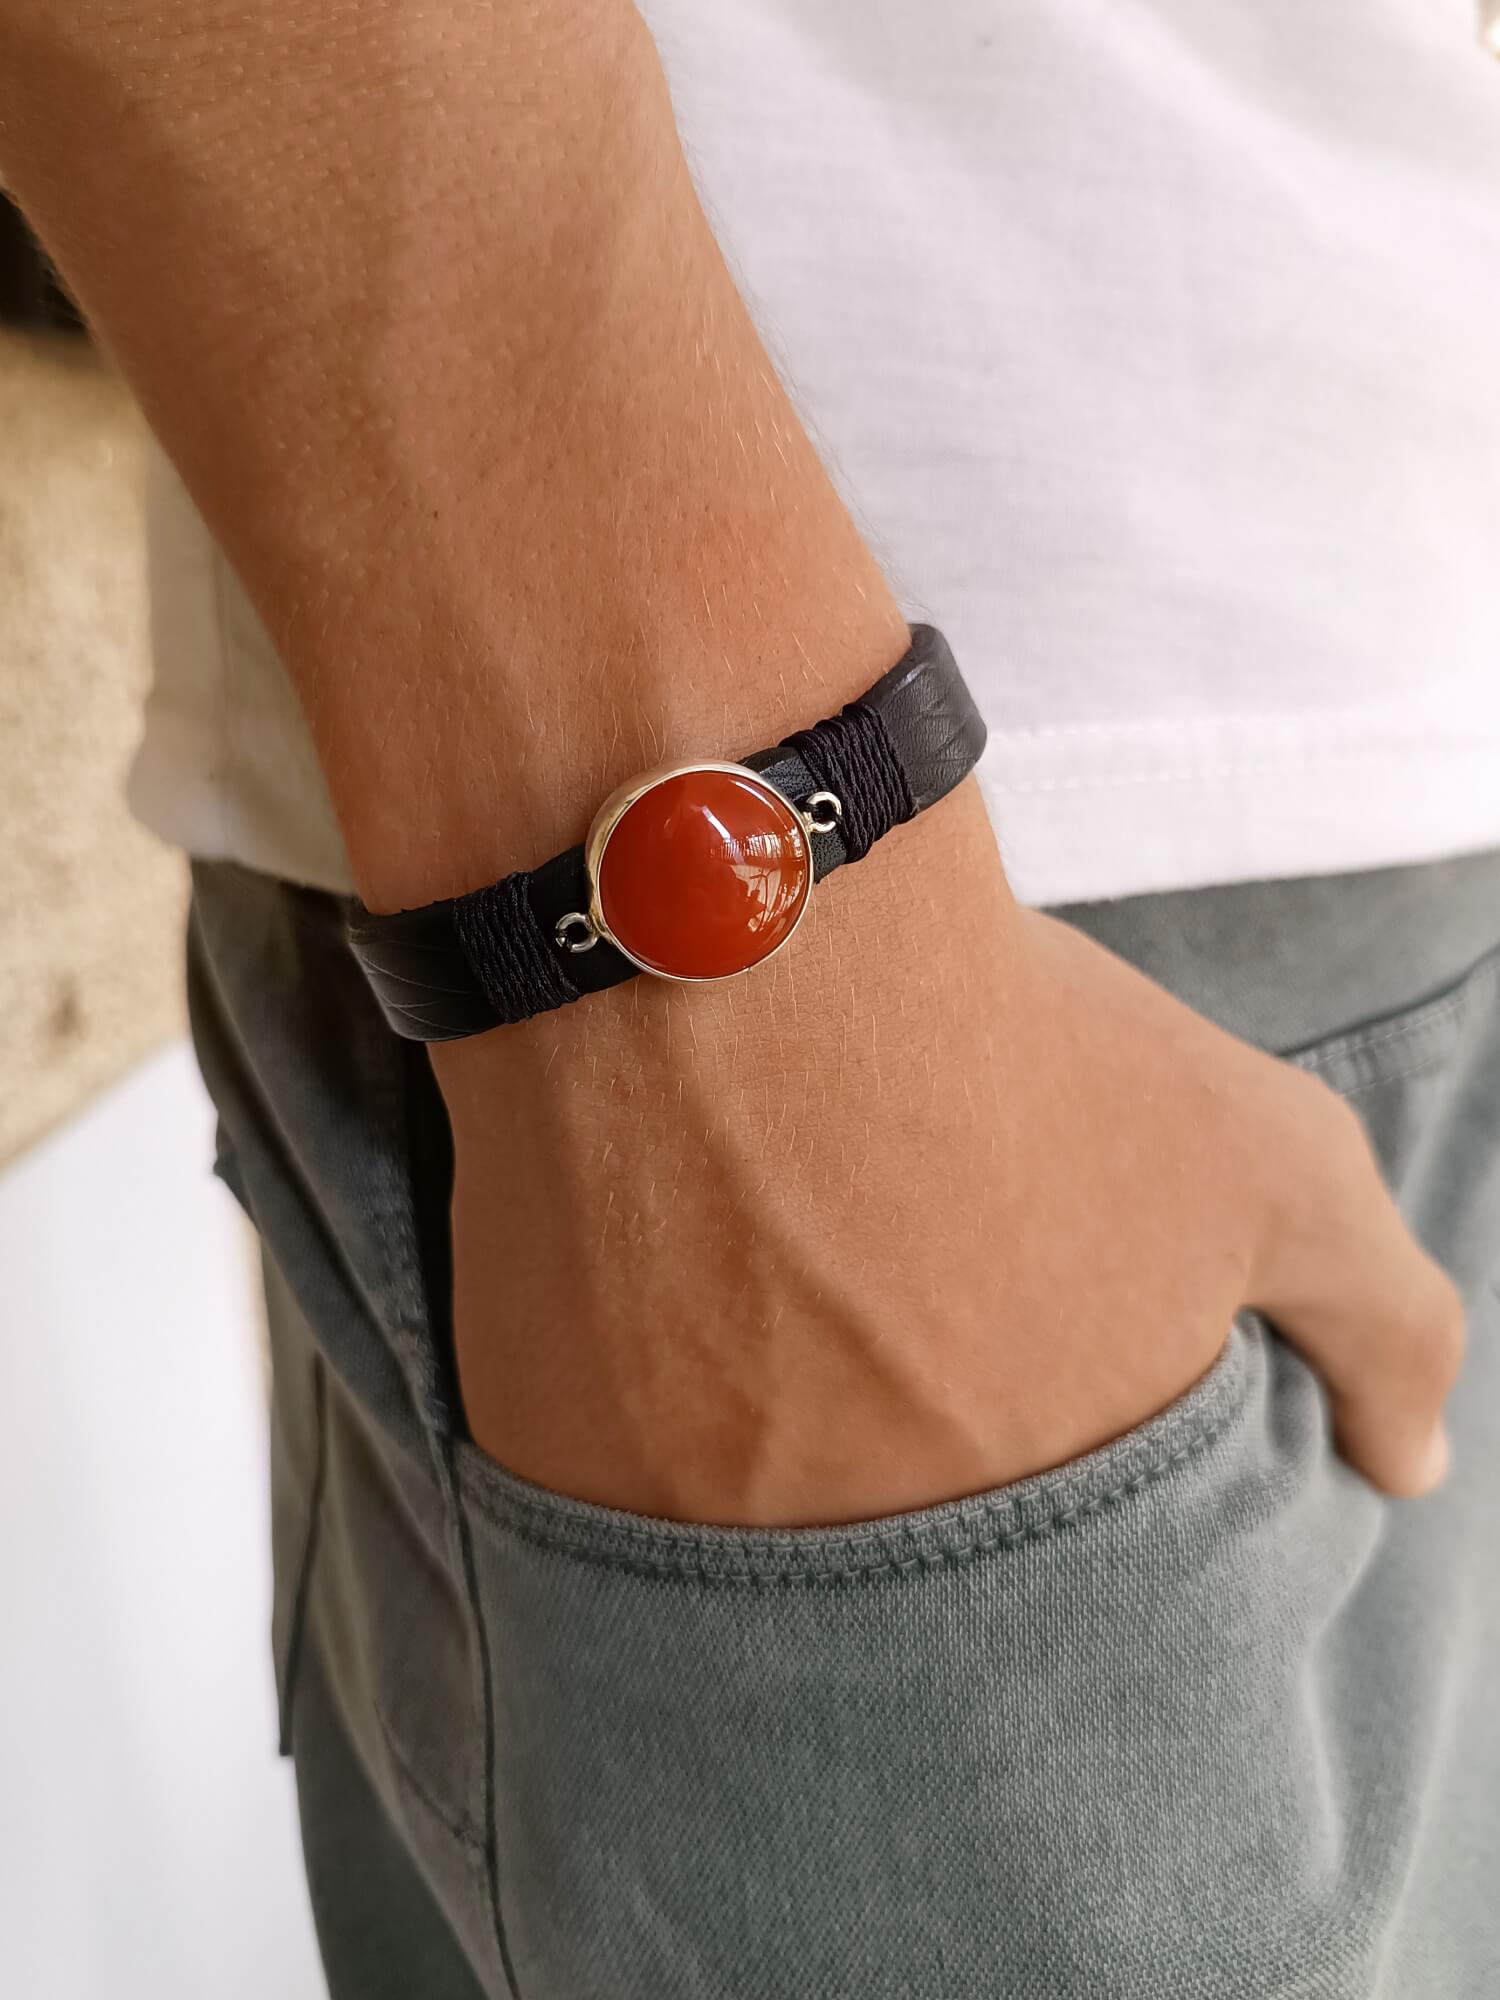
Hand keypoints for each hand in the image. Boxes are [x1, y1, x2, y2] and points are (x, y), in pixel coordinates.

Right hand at [437, 781, 1461, 1525]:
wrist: (727, 919)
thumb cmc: (1010, 1038)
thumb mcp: (1269, 1157)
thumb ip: (1382, 1328)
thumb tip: (1408, 1470)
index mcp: (1025, 1531)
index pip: (1065, 1603)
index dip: (1047, 1474)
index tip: (1011, 1376)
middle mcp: (839, 1570)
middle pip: (896, 1570)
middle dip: (913, 1459)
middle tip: (889, 1309)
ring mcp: (667, 1527)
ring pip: (744, 1539)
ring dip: (776, 1440)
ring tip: (782, 1274)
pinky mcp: (530, 1451)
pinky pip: (613, 1479)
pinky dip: (656, 1405)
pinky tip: (678, 1275)